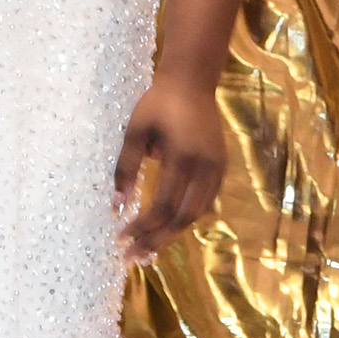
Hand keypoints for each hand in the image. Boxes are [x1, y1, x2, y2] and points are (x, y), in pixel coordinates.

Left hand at [114, 77, 227, 266]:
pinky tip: (168, 226)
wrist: (192, 81)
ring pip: (197, 213)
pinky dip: (186, 217)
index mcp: (182, 156)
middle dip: (157, 239)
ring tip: (149, 248)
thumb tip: (117, 205)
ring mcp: (217, 167)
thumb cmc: (158, 102)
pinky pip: (205, 201)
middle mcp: (204, 166)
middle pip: (182, 217)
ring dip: (172, 233)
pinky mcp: (221, 166)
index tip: (122, 239)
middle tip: (134, 256)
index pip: (162, 206)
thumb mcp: (135, 131)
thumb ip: (126, 168)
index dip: (142, 227)